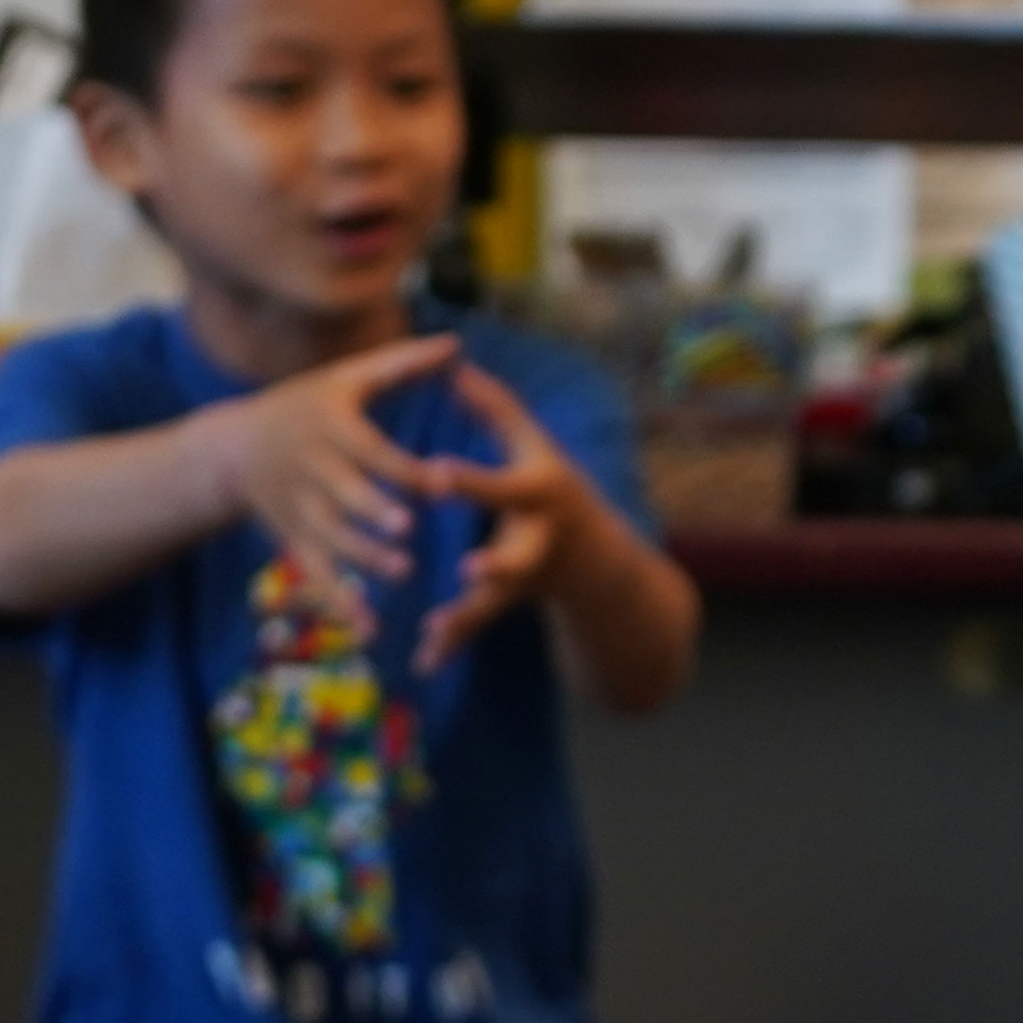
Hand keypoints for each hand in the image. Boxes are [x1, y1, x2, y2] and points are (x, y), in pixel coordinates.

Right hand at [199, 335, 468, 599]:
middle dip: (373, 513)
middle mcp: (311, 468)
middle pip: (344, 495)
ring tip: (402, 571)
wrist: (232, 445)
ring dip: (363, 557)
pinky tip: (368, 629)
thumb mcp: (346, 379)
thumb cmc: (306, 405)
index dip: (404, 468)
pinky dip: (339, 602)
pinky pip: (316, 574)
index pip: (371, 450)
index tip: (442, 482)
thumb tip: (456, 343)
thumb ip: (402, 365)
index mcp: (330, 427)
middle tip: (408, 530)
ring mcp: (299, 508)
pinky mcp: (294, 539)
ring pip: (331, 536)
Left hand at [407, 359, 620, 671]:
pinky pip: (477, 624)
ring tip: (437, 628)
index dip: (471, 481)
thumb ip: (494, 407)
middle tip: (469, 569)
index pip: (505, 486)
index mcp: (541, 495)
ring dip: (468, 615)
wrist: (598, 558)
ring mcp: (526, 576)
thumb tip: (452, 363)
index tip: (434, 473)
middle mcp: (539, 539)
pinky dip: (451, 641)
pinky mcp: (509, 601)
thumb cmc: (552, 484)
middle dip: (495, 564)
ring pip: (495, 600)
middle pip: (518, 555)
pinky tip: (423, 659)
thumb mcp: (534, 443)